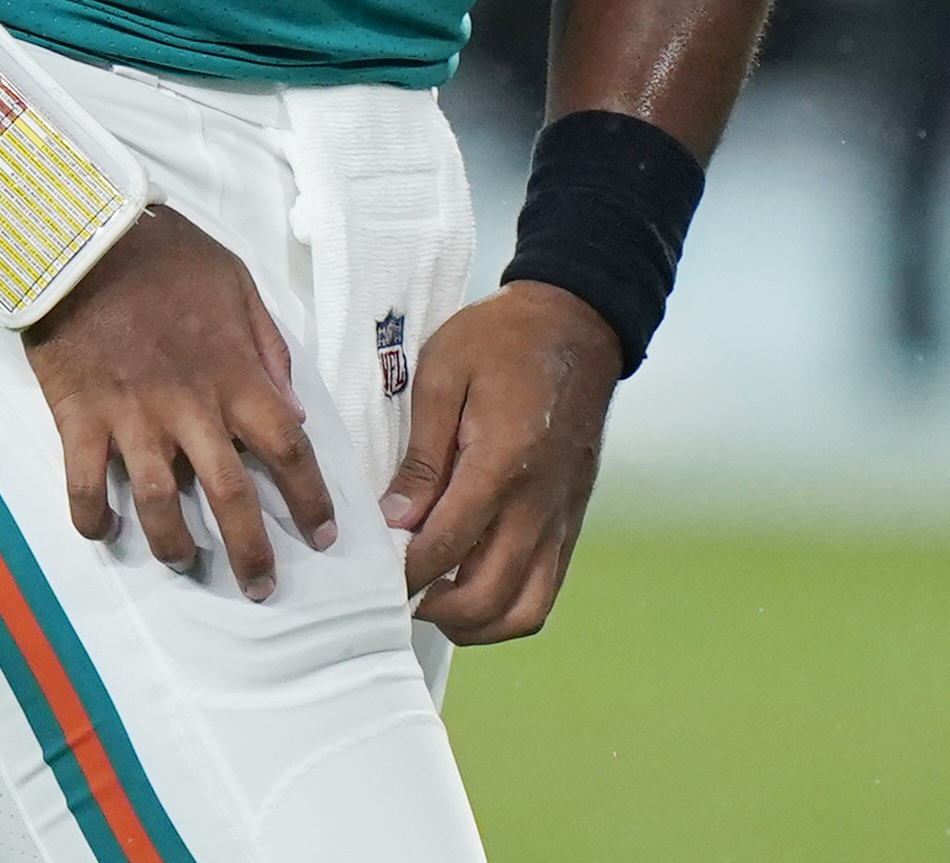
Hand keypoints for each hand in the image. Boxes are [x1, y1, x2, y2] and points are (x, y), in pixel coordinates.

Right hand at [23, 204, 336, 600]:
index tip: (323, 535)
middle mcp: (189, 406)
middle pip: (230, 496)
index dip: (310, 499)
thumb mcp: (236, 285)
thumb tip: (293, 412)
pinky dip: (92, 517)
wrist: (87, 234)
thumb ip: (267, 350)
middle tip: (261, 588)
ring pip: (159, 505)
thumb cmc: (167, 255)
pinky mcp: (79, 416)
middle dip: (251, 552)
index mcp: (234, 373)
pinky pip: (84, 485)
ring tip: (184, 561)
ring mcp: (131, 416)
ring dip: (174, 545)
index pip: (287, 449)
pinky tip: (105, 529)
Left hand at [381, 283, 620, 643]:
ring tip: (436, 602)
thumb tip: (395, 520)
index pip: (446, 547)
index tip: (373, 578)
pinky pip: (545, 590)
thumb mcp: (444, 372)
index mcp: (501, 464)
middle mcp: (537, 505)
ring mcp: (560, 518)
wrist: (577, 324)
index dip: (405, 574)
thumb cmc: (502, 338)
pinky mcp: (571, 520)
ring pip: (524, 611)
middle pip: (487, 597)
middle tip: (400, 595)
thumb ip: (421, 453)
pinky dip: (509, 608)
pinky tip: (474, 586)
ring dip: (476, 624)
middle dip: (436, 612)